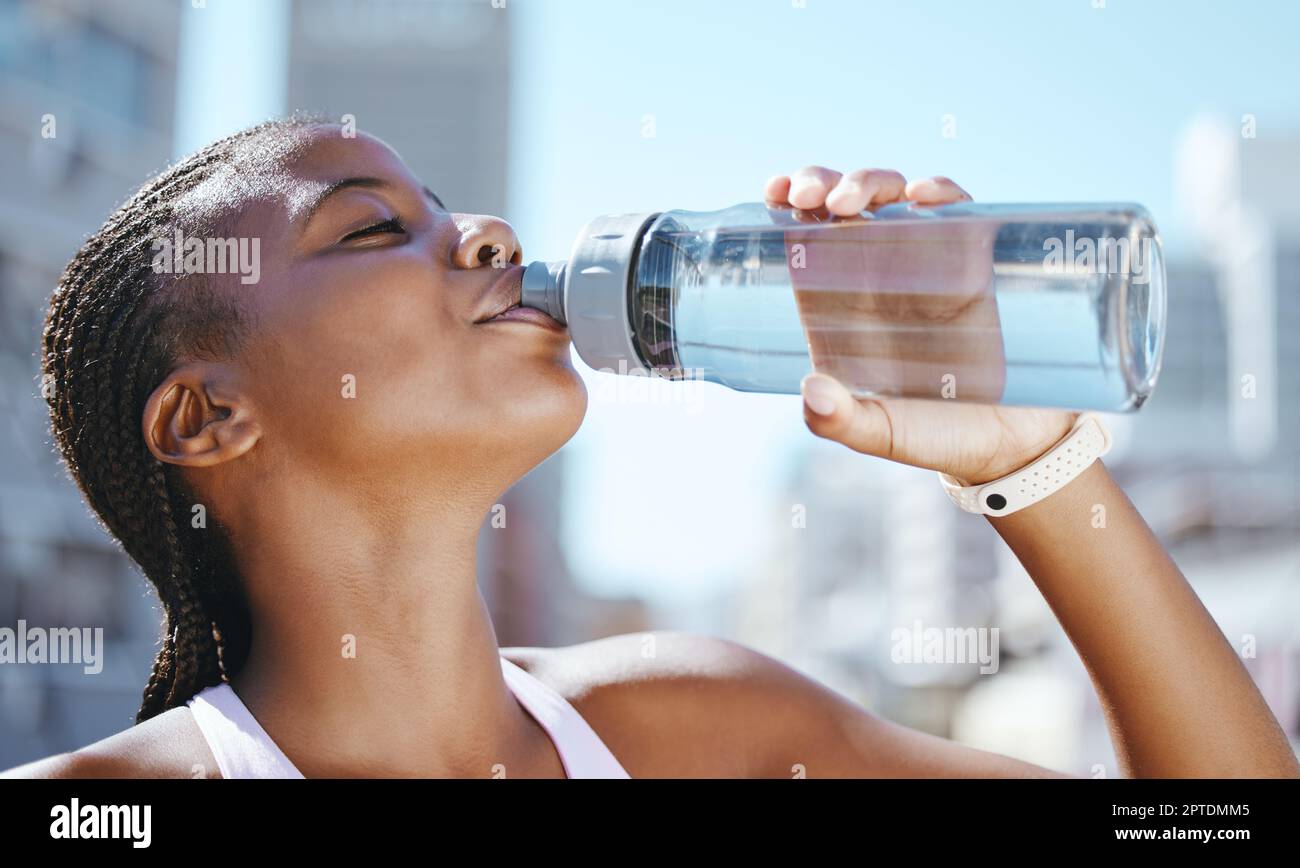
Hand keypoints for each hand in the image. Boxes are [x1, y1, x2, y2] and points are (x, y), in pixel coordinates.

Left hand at [764, 166, 1075, 484]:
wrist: (1013, 443)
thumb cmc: (937, 438)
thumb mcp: (884, 435)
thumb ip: (845, 422)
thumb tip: (813, 393)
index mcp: (838, 309)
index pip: (803, 243)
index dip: (786, 208)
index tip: (775, 191)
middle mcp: (875, 277)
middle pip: (840, 207)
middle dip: (821, 183)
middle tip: (814, 195)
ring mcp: (924, 262)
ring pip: (891, 198)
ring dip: (870, 182)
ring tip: (853, 200)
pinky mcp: (972, 261)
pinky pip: (955, 211)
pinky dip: (940, 192)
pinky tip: (924, 196)